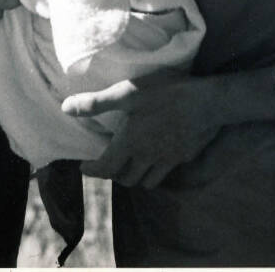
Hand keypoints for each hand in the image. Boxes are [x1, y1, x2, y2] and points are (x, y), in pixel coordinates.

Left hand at [64, 74, 222, 187]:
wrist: (208, 102)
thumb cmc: (166, 94)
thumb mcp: (128, 93)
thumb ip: (97, 103)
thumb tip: (66, 108)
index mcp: (130, 143)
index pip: (105, 167)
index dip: (91, 170)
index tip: (83, 167)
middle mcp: (147, 157)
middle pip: (125, 179)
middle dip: (113, 175)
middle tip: (108, 163)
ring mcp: (167, 160)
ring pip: (146, 181)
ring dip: (135, 176)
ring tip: (132, 163)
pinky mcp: (184, 157)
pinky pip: (166, 172)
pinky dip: (157, 171)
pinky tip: (158, 157)